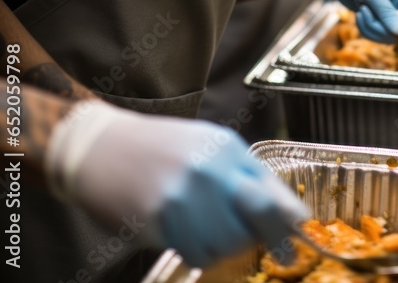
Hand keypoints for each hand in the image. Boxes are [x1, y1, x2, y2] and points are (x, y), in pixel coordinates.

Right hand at [46, 101, 307, 267]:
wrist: (101, 147)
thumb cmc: (157, 147)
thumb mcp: (207, 145)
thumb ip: (246, 174)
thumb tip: (288, 211)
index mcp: (227, 148)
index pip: (273, 195)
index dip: (288, 225)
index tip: (295, 243)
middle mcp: (211, 169)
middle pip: (255, 224)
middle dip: (256, 238)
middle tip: (243, 236)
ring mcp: (187, 194)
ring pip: (227, 244)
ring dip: (222, 245)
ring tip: (201, 225)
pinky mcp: (163, 217)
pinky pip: (197, 251)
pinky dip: (196, 249)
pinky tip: (181, 229)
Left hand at [316, 0, 397, 42]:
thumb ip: (385, 11)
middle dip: (384, 29)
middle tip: (366, 16)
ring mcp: (387, 12)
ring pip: (389, 35)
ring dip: (372, 29)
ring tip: (360, 13)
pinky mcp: (376, 19)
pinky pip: (377, 35)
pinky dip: (366, 29)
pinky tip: (358, 16)